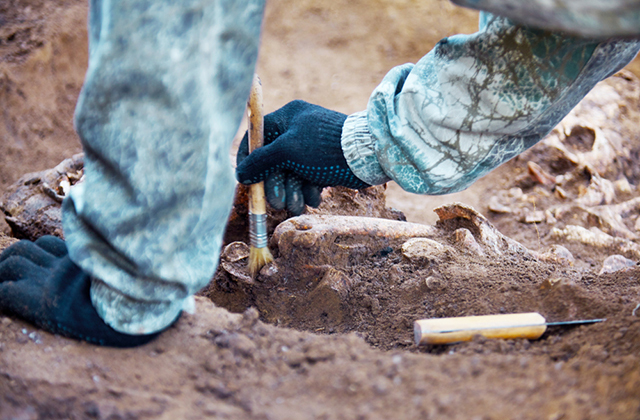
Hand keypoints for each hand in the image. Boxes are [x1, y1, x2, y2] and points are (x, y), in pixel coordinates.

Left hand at [0, 236, 168, 346]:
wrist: (130, 314)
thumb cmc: (148, 302)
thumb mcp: (159, 296)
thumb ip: (172, 300)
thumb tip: (193, 311)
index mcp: (87, 263)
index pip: (54, 247)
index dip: (46, 253)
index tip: (48, 263)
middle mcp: (65, 268)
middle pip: (27, 250)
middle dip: (21, 259)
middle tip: (19, 270)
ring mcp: (48, 281)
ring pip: (12, 260)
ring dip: (6, 268)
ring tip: (5, 277)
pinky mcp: (37, 300)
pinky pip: (4, 292)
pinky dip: (1, 293)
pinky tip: (4, 297)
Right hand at [236, 100, 369, 214]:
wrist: (366, 157)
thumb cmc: (324, 147)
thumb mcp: (287, 151)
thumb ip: (260, 161)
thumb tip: (240, 174)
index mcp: (287, 118)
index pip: (256, 137)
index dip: (247, 160)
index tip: (245, 181)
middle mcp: (297, 131)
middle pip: (273, 162)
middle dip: (275, 185)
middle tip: (277, 204)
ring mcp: (311, 148)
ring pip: (290, 175)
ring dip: (291, 193)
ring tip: (297, 206)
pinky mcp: (323, 164)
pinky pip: (306, 180)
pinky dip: (308, 191)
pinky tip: (314, 199)